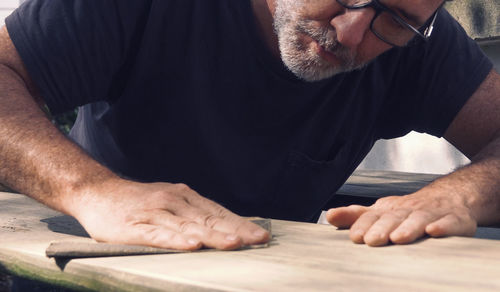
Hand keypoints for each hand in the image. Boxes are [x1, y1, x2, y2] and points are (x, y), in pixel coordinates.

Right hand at [69, 179, 269, 249]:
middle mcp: (173, 201)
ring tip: (234, 244)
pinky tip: (191, 245)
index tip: (260, 235)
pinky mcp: (135, 226)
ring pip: (188, 226)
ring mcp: (155, 213)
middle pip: (209, 219)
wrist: (97, 191)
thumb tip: (221, 227)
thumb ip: (191, 213)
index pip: (217, 212)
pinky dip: (176, 240)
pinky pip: (159, 234)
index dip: (240, 224)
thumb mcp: (169, 200)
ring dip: (213, 236)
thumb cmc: (137, 201)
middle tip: (258, 240)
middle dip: (236, 231)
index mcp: (184, 197)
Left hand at [325, 190, 476, 245]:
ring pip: (419, 219)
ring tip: (398, 238)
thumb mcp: (381, 211)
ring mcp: (433, 213)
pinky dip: (443, 227)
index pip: (373, 216)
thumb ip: (356, 216)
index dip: (364, 225)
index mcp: (390, 209)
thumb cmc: (409, 209)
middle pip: (394, 217)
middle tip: (372, 240)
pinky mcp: (456, 220)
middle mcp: (409, 209)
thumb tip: (329, 216)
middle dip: (382, 228)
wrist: (450, 197)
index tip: (354, 237)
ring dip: (409, 228)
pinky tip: (435, 232)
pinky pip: (450, 222)